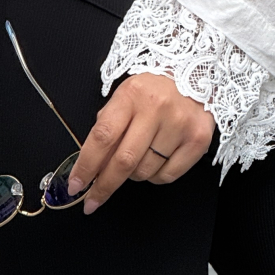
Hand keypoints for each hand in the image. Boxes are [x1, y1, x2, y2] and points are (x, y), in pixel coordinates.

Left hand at [67, 73, 215, 213]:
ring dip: (133, 175)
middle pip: (124, 160)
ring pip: (145, 172)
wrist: (196, 74)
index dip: (87, 165)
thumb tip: (92, 165)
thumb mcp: (126, 96)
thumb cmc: (154, 89)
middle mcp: (156, 108)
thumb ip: (109, 126)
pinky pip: (167, 176)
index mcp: (132, 94)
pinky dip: (155, 176)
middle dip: (104, 185)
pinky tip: (157, 159)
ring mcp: (179, 125)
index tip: (76, 184)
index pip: (103, 136)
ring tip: (138, 157)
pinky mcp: (197, 140)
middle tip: (92, 200)